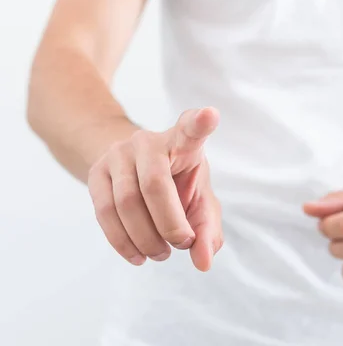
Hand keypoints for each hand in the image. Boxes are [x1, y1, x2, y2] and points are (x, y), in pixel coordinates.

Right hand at [87, 108, 221, 270]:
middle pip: (155, 185)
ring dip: (146, 238)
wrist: (130, 166)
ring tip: (161, 253)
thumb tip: (203, 261)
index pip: (191, 129)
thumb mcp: (199, 200)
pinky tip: (138, 256)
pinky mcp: (96, 173)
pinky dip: (123, 242)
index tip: (211, 115)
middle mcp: (148, 142)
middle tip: (182, 244)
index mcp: (182, 141)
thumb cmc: (176, 182)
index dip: (200, 123)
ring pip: (126, 203)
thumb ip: (207, 229)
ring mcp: (118, 154)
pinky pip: (104, 213)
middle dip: (170, 224)